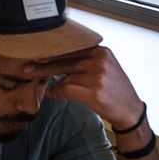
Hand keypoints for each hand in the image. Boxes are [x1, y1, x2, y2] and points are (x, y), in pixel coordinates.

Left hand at [23, 46, 143, 129]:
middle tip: (27, 68)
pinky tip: (53, 94)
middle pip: (64, 61)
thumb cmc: (114, 89)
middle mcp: (99, 61)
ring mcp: (97, 76)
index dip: (52, 52)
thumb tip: (55, 58)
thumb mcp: (104, 67)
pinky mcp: (94, 92)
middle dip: (44, 65)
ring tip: (46, 87)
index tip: (36, 54)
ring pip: (65, 77)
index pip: (70, 49)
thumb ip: (84, 60)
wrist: (130, 111)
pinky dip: (57, 92)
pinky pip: (67, 89)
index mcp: (101, 51)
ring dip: (52, 83)